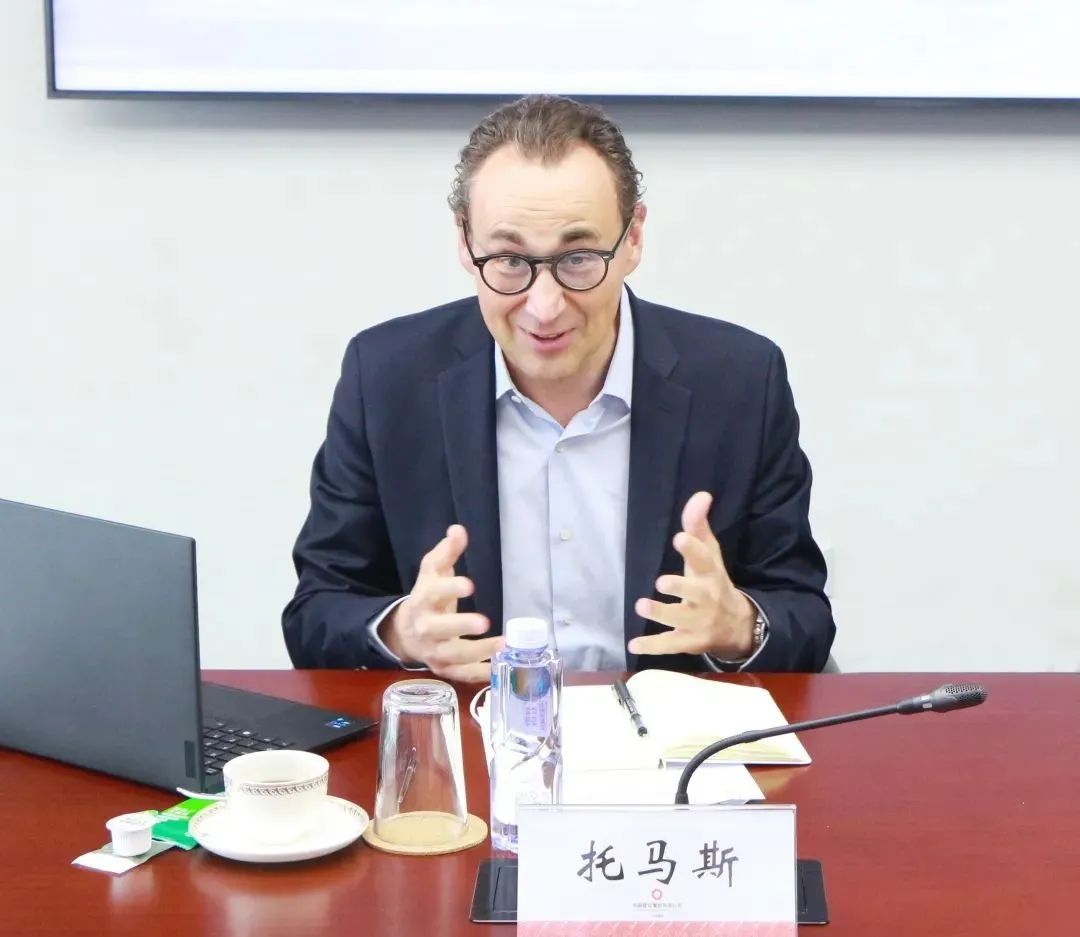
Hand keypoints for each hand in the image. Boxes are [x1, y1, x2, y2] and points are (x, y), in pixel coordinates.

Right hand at [382, 524, 502, 681]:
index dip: (449, 589)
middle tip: (484, 621)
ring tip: (504, 645)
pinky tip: (500, 667)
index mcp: (422, 600)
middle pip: (439, 628)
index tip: (469, 585)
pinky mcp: (443, 668)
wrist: (406, 632)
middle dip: (460, 625)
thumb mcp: (432, 572)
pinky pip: (461, 674)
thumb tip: (458, 530)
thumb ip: (446, 552)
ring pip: (453, 655)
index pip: (433, 593)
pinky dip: (480, 674)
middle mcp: (425, 628)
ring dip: (478, 652)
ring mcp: (433, 651)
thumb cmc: (427, 597)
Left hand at [628, 491, 755, 658]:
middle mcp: (706, 598)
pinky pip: (670, 645)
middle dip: (680, 587)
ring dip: (661, 614)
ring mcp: (698, 622)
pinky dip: (652, 647)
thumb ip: (699, 526)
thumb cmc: (713, 582)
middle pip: (695, 592)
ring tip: (641, 605)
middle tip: (661, 582)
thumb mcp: (709, 555)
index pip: (704, 559)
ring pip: (680, 619)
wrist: (737, 625)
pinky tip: (633, 644)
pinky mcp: (689, 641)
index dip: (692, 547)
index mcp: (710, 574)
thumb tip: (701, 494)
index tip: (679, 537)